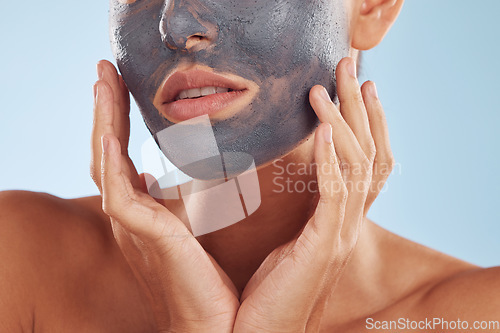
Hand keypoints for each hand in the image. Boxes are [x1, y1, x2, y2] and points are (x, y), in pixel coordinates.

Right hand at [90, 60, 239, 331]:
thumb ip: (177, 200)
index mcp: (140, 212)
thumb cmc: (207, 278)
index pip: (119, 156)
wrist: (215, 323)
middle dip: (105, 110)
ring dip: (103, 123)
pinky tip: (110, 136)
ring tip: (103, 83)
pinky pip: (119, 197)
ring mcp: (132, 228)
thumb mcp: (191, 227)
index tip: (118, 84)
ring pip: (106, 165)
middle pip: (106, 152)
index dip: (115, 119)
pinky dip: (111, 164)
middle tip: (105, 70)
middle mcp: (129, 216)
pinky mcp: (146, 239)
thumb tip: (165, 175)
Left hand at [233, 57, 394, 331]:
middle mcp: (347, 226)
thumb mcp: (283, 241)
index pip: (363, 162)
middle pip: (368, 154)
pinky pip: (336, 195)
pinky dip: (333, 160)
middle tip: (352, 65)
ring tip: (329, 86)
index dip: (364, 122)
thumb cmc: (264, 290)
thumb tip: (276, 177)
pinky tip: (323, 131)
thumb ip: (293, 211)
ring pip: (358, 167)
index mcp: (337, 222)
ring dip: (344, 122)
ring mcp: (340, 236)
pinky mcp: (323, 247)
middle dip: (360, 107)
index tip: (352, 86)